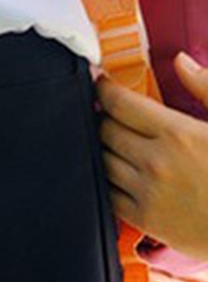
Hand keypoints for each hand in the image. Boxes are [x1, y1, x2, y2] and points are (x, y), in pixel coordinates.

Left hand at [96, 51, 207, 261]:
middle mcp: (157, 162)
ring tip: (114, 140)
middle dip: (104, 116)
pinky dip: (105, 179)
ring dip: (103, 146)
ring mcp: (148, 192)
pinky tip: (117, 171)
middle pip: (105, 128)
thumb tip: (181, 61)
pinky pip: (106, 192)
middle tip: (110, 112)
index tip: (101, 83)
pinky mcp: (145, 220)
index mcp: (178, 134)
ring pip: (101, 158)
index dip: (105, 88)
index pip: (119, 102)